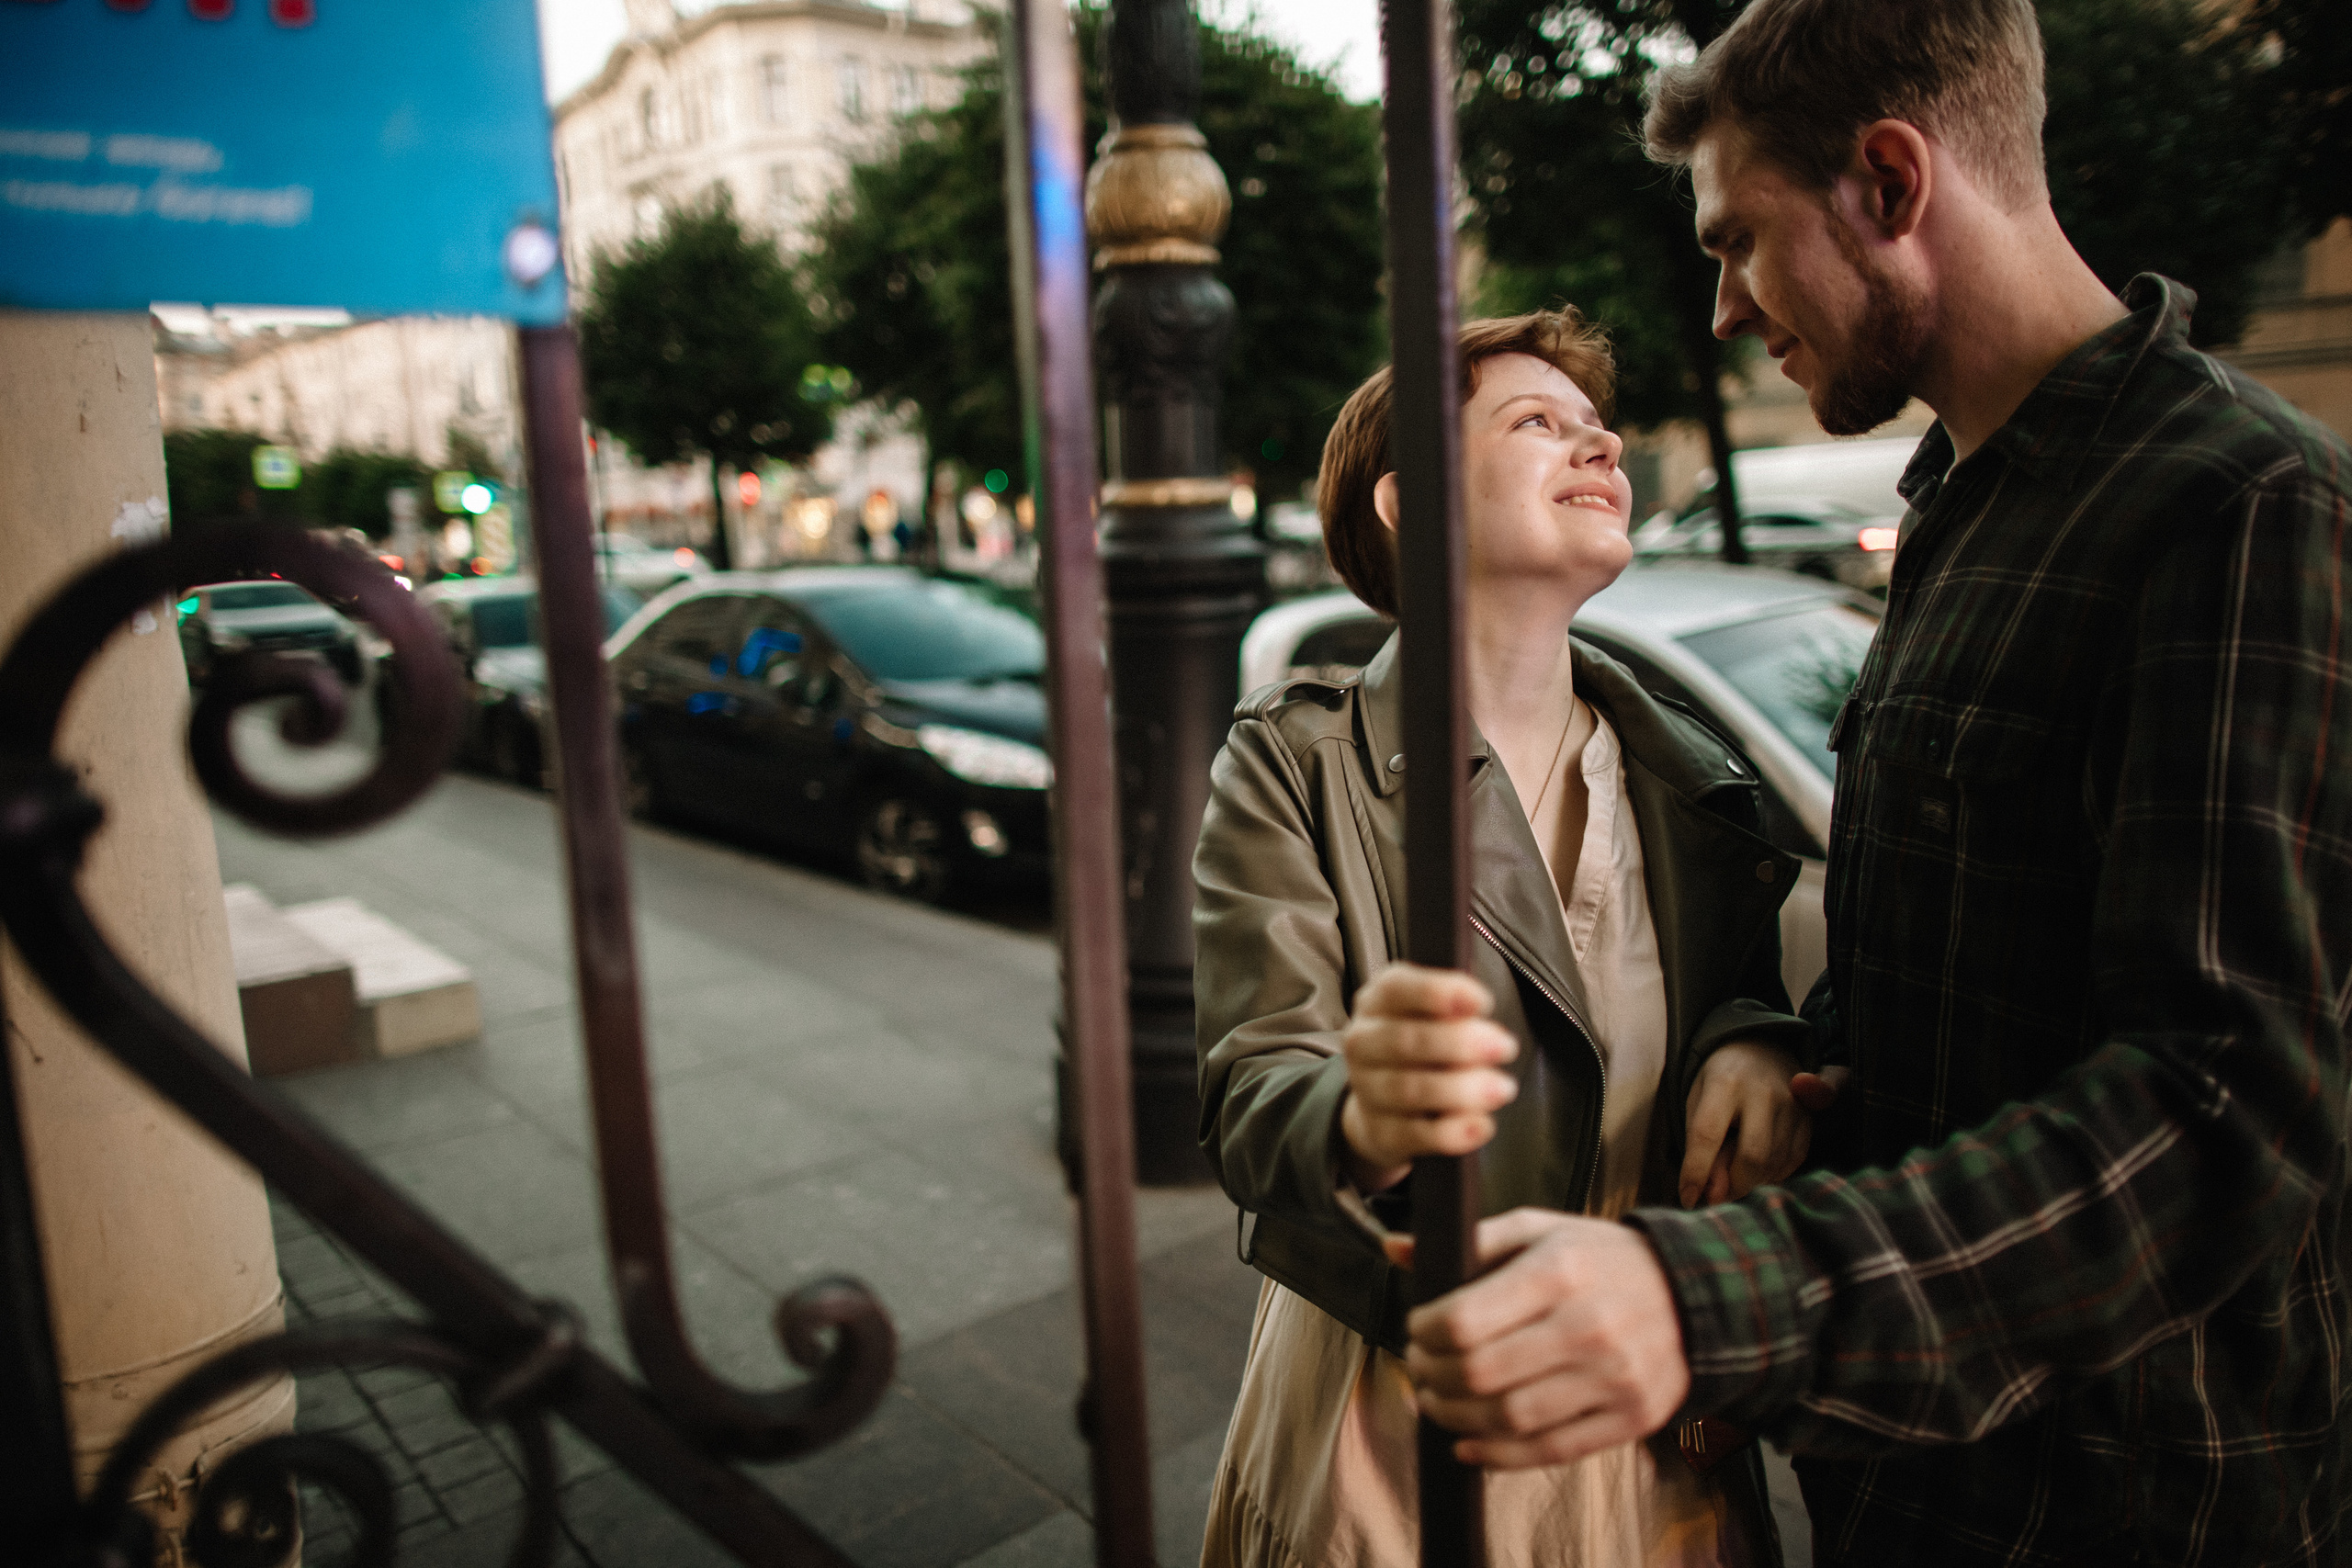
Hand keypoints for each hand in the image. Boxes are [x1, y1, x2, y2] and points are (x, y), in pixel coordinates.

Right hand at [1339, 963, 1518, 1193]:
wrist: (1386, 1105)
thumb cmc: (1423, 1048)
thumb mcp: (1432, 1015)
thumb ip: (1451, 1008)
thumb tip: (1476, 1011)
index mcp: (1376, 1003)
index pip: (1396, 989)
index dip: (1439, 992)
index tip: (1483, 1002)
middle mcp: (1362, 1043)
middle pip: (1405, 1040)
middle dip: (1460, 1043)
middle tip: (1506, 1047)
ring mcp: (1366, 1090)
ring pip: (1410, 1089)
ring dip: (1462, 1089)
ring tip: (1503, 1088)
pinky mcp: (1379, 1131)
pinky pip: (1415, 1135)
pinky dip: (1452, 1132)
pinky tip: (1483, 1125)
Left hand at [1383, 1209, 1687, 1468]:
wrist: (1691, 1293)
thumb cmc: (1601, 1259)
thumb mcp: (1541, 1229)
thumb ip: (1472, 1239)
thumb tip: (1396, 1250)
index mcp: (1560, 1271)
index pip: (1464, 1319)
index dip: (1423, 1331)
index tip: (1416, 1327)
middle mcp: (1588, 1326)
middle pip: (1479, 1373)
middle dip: (1431, 1375)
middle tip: (1419, 1366)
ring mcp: (1613, 1378)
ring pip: (1509, 1418)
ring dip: (1454, 1417)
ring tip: (1436, 1400)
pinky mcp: (1629, 1417)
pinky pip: (1550, 1450)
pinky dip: (1497, 1455)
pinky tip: (1468, 1443)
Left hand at [1678, 1041, 1828, 1207]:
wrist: (1762, 1048)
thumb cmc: (1719, 1080)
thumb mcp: (1698, 1101)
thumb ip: (1699, 1146)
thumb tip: (1711, 1195)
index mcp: (1725, 1082)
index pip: (1707, 1135)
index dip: (1696, 1172)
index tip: (1687, 1198)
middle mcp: (1763, 1093)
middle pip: (1751, 1157)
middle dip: (1732, 1185)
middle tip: (1716, 1192)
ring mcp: (1791, 1105)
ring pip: (1773, 1165)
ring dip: (1750, 1182)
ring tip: (1733, 1172)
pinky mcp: (1808, 1119)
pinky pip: (1792, 1163)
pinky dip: (1771, 1175)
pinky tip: (1756, 1167)